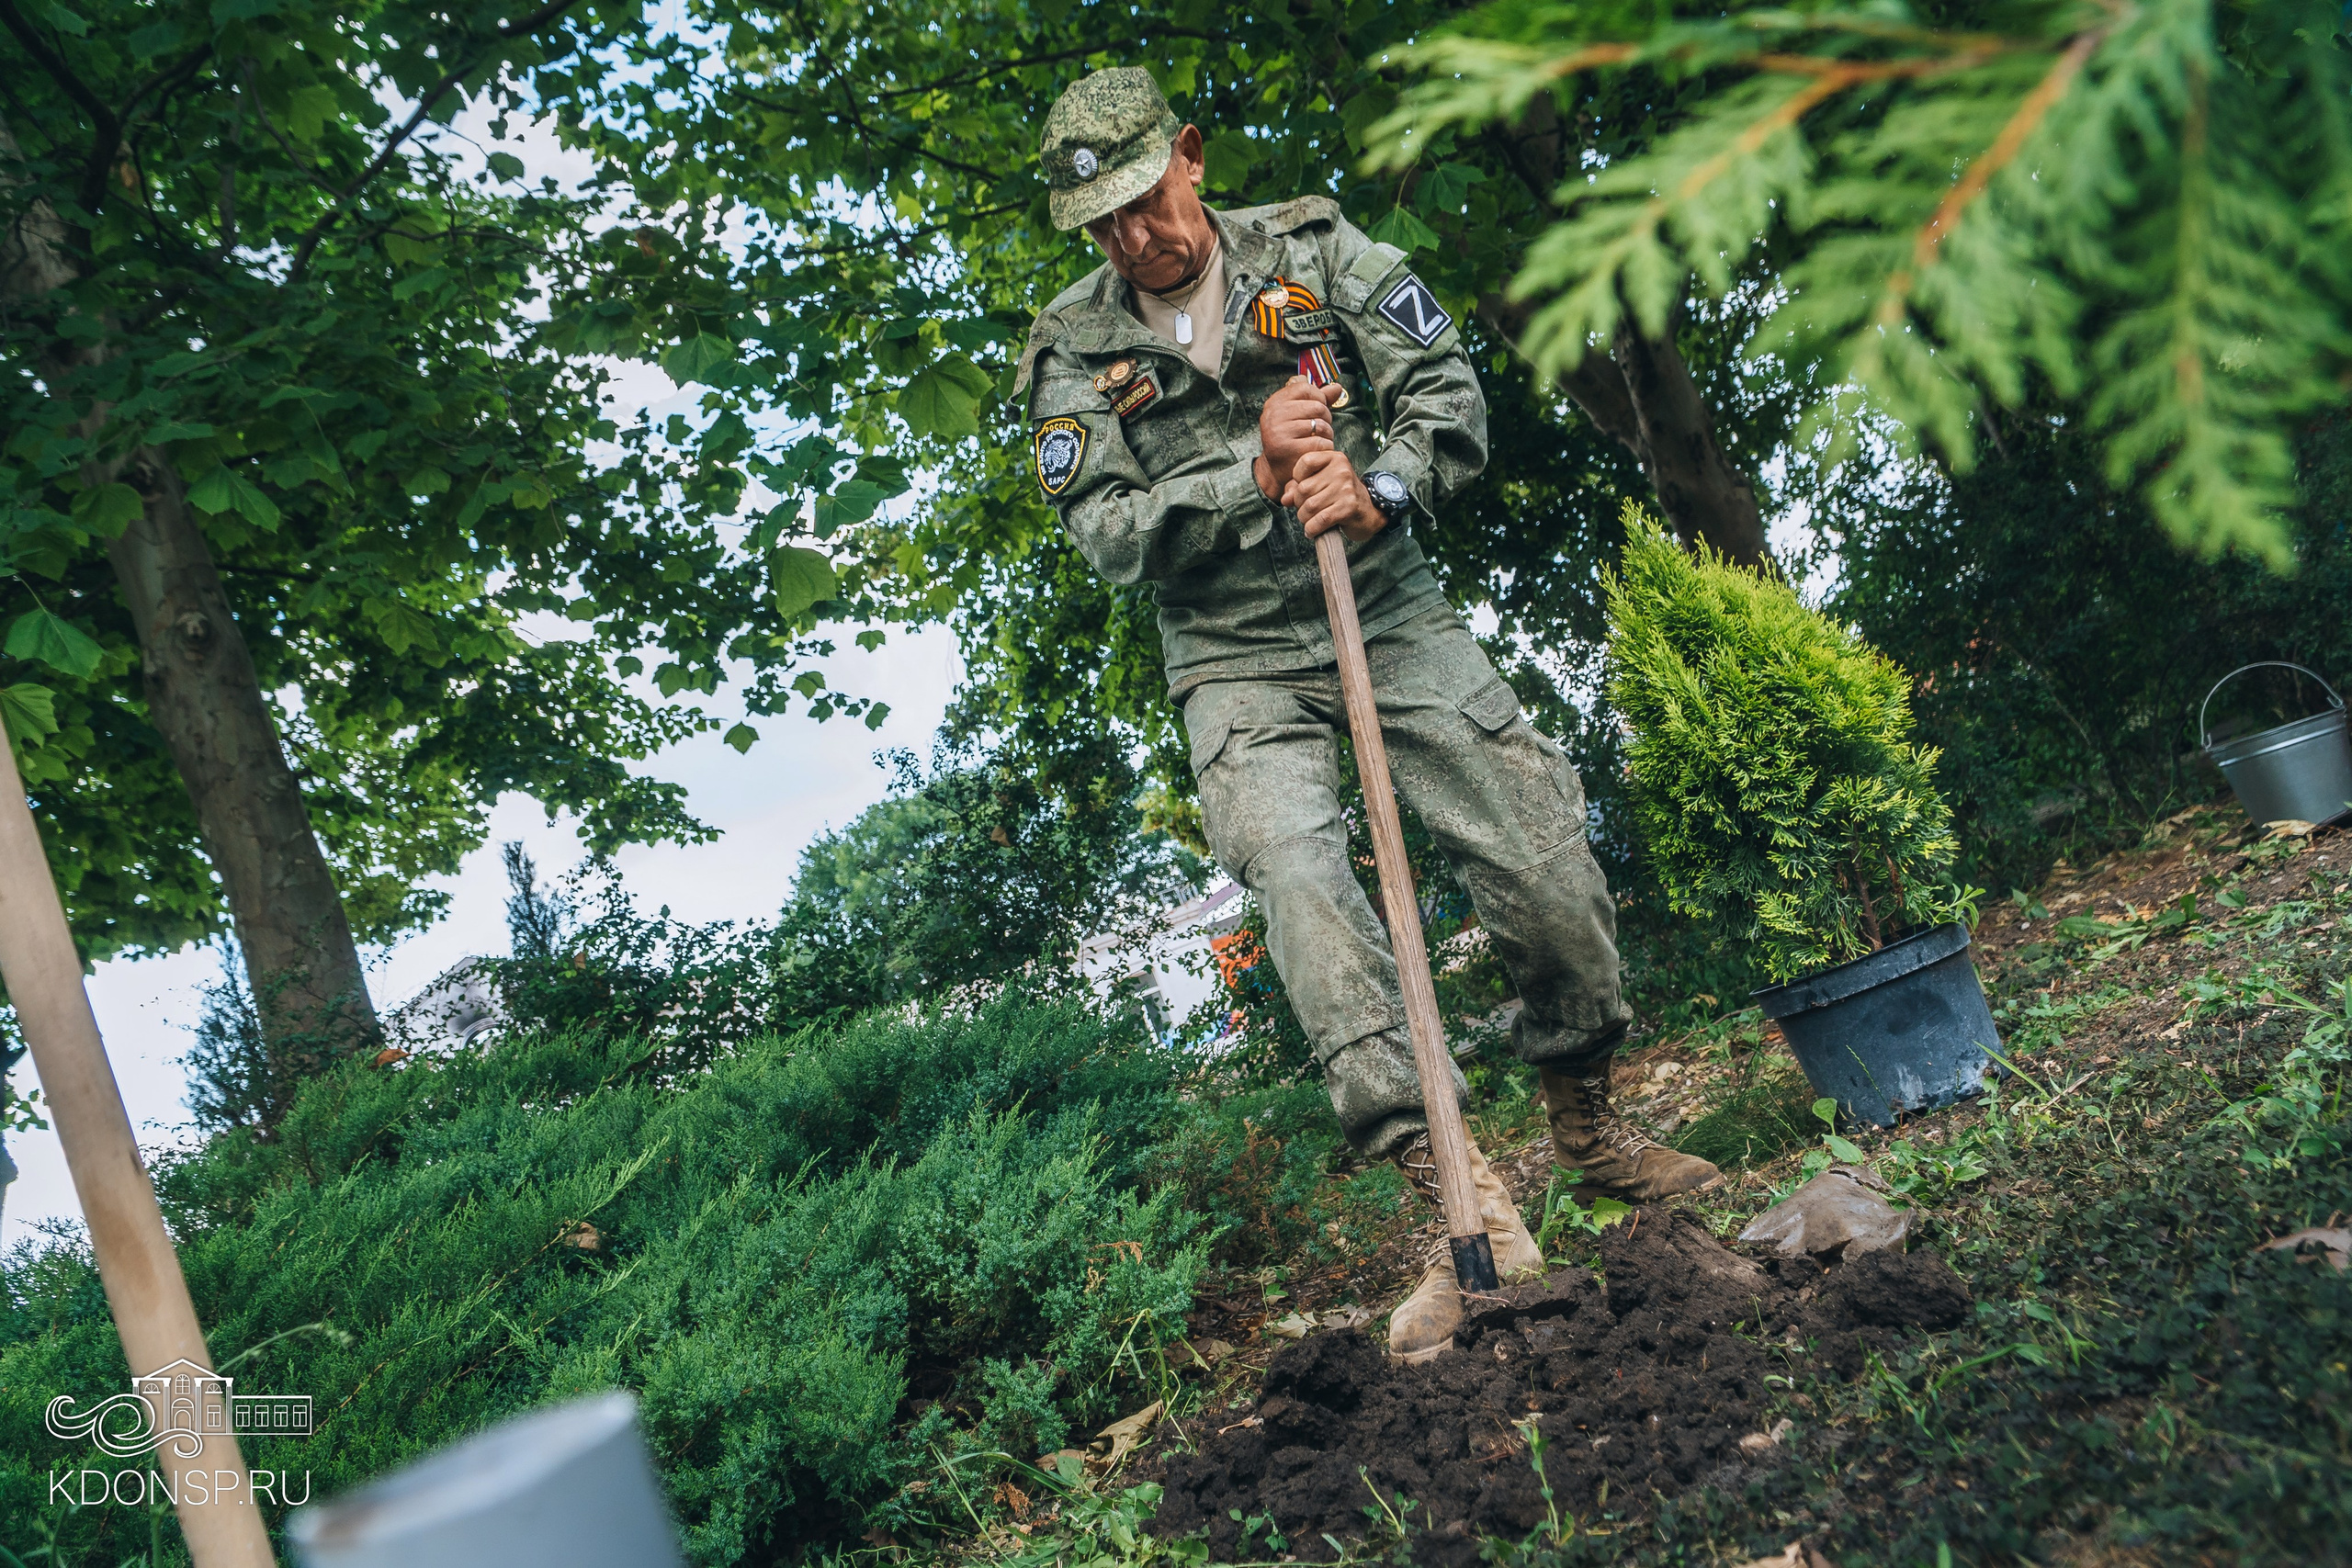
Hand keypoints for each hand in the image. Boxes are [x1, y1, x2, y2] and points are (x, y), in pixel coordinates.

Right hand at [1254, 375, 1342, 498]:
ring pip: (1321, 424)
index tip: (1318, 408)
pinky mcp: (1291, 450)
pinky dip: (1326, 447)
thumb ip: (1317, 398)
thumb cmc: (1290, 437)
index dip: (1318, 397)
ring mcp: (1281, 433)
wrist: (1275, 468)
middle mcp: (1274, 416)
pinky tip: (1318, 450)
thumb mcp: (1297, 413)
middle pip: (1316, 406)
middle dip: (1325, 417)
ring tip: (1319, 439)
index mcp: (1274, 403)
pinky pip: (1321, 442)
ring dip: (1327, 433)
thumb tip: (1337, 387)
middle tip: (1320, 428)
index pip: (1305, 388)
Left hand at [1285, 448, 1384, 542]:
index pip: (1304, 462)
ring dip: (1304, 519)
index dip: (1297, 479)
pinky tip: (1312, 531)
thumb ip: (1300, 487)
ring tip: (1310, 521)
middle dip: (1299, 504)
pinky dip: (1311, 529)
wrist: (1370, 511)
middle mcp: (1341, 470)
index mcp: (1335, 458)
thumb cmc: (1341, 496)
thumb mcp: (1322, 484)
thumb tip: (1285, 499)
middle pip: (1303, 488)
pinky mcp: (1348, 507)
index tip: (1304, 489)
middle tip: (1307, 511)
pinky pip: (1319, 520)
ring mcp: (1346, 488)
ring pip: (1309, 506)